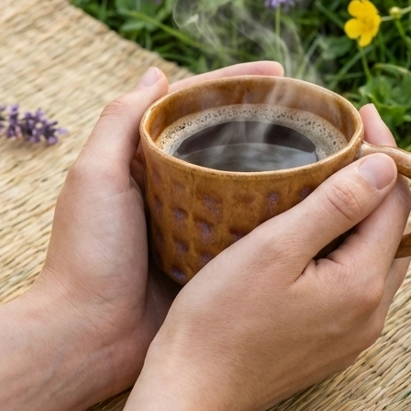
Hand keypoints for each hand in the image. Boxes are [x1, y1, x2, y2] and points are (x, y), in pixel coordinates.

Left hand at [30, 60, 283, 399]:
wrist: (88, 336)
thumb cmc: (87, 254)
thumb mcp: (95, 178)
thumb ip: (119, 124)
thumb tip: (156, 74)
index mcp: (146, 160)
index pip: (196, 108)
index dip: (236, 85)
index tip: (279, 73)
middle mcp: (175, 187)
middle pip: (227, 141)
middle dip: (267, 122)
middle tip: (311, 111)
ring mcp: (197, 223)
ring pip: (244, 182)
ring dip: (279, 165)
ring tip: (322, 149)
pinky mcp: (212, 257)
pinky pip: (250, 226)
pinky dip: (278, 212)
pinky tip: (311, 203)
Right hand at [144, 103, 410, 410]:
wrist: (192, 394)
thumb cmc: (220, 319)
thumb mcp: (275, 249)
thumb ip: (335, 205)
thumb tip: (387, 165)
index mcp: (363, 283)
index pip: (397, 200)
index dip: (384, 152)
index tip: (359, 118)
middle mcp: (371, 312)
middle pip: (394, 228)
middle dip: (378, 180)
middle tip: (346, 141)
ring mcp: (354, 331)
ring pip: (376, 254)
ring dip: (362, 213)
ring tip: (329, 175)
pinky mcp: (333, 342)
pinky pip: (356, 280)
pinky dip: (346, 245)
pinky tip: (314, 228)